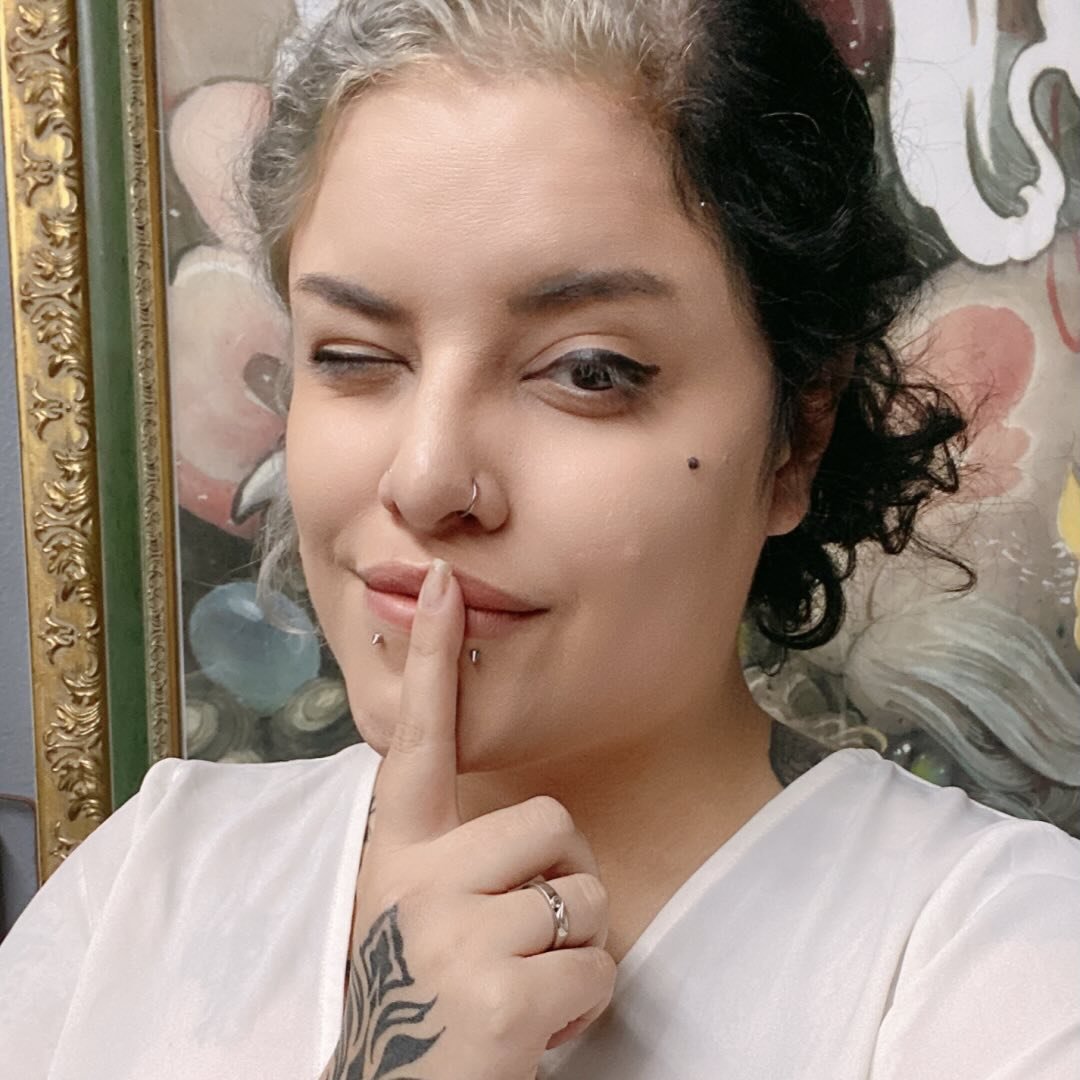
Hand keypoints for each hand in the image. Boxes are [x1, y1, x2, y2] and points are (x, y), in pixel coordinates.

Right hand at [345, 559, 614, 1079]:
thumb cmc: (423, 998)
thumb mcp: (419, 910)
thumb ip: (458, 856)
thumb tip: (538, 829)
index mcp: (400, 850)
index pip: (419, 737)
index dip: (432, 658)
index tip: (445, 584)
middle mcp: (420, 876)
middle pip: (554, 822)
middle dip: (561, 881)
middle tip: (516, 942)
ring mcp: (457, 932)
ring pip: (586, 895)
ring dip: (572, 951)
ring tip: (518, 988)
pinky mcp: (500, 992)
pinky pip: (596, 968)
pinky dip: (581, 1008)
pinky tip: (529, 1031)